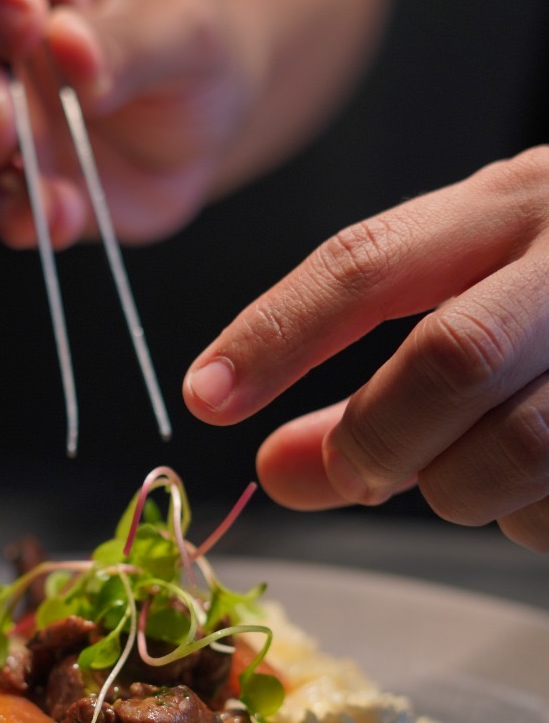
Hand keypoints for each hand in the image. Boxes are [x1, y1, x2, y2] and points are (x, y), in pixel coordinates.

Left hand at [183, 149, 548, 550]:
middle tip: (349, 472)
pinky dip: (531, 521)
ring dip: (461, 490)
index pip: (370, 260)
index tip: (207, 398)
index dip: (276, 333)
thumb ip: (370, 378)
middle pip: (448, 361)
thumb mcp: (479, 296)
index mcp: (517, 201)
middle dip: (376, 440)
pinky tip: (541, 489)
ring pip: (518, 448)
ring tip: (468, 472)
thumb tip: (271, 466)